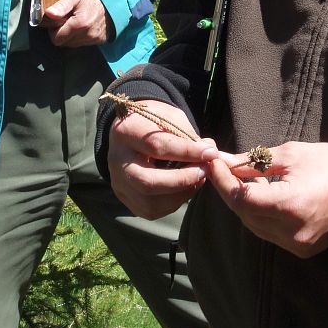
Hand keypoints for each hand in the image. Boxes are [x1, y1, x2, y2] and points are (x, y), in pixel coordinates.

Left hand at [42, 0, 112, 45]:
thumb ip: (61, 5)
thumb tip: (49, 14)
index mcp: (79, 24)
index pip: (57, 39)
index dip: (53, 30)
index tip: (58, 21)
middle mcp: (88, 34)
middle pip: (65, 43)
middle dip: (62, 32)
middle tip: (67, 19)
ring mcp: (95, 38)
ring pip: (74, 44)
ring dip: (72, 35)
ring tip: (76, 20)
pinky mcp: (100, 39)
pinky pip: (84, 42)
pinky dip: (81, 36)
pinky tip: (84, 24)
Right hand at [108, 100, 217, 219]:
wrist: (131, 127)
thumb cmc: (154, 120)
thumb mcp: (170, 117)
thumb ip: (188, 135)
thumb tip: (210, 153)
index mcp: (126, 132)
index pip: (157, 147)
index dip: (187, 152)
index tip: (211, 153)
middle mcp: (117, 161)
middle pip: (148, 182)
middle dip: (182, 180)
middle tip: (204, 171)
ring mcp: (118, 182)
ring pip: (149, 202)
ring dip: (180, 195)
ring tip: (198, 179)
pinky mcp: (124, 196)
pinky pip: (150, 210)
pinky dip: (173, 203)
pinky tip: (185, 189)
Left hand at [207, 141, 327, 257]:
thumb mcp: (291, 154)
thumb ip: (254, 161)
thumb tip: (225, 162)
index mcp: (289, 206)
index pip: (241, 198)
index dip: (222, 180)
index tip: (211, 160)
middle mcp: (290, 232)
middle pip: (244, 214)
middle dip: (229, 190)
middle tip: (221, 167)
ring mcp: (296, 245)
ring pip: (254, 225)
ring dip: (243, 203)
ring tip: (242, 177)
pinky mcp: (302, 249)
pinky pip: (269, 232)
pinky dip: (260, 214)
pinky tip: (260, 194)